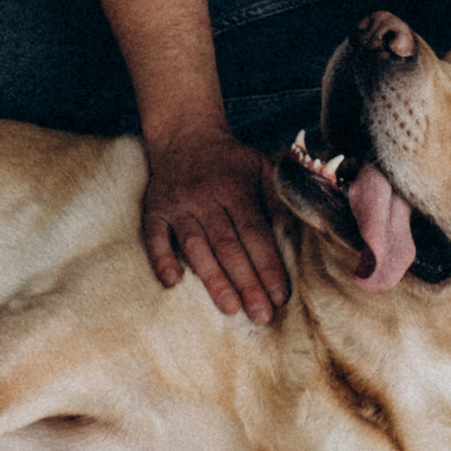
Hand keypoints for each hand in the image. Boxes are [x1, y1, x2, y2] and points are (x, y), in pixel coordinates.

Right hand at [140, 124, 287, 321]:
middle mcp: (206, 197)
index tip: (280, 296)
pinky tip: (172, 283)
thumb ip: (277, 198)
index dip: (268, 266)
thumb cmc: (230, 160)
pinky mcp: (155, 210)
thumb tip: (295, 233)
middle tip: (261, 316)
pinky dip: (162, 259)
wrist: (184, 134)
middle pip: (228, 246)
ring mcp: (178, 204)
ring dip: (212, 278)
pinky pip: (155, 236)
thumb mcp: (261, 167)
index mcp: (235, 188)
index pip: (255, 233)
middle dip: (247, 283)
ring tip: (230, 308)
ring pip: (196, 246)